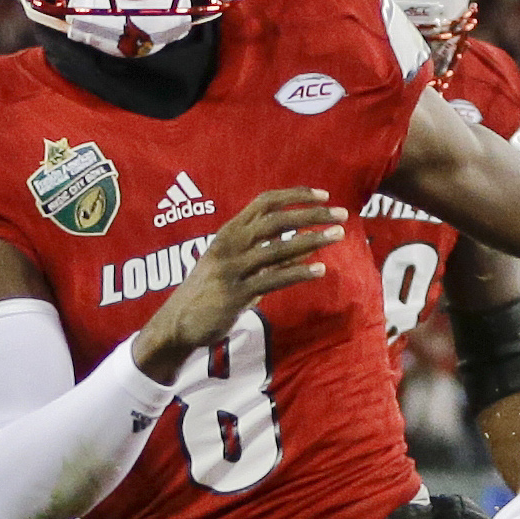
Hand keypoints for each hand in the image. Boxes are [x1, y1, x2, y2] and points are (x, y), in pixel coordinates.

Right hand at [133, 188, 344, 384]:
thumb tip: (307, 240)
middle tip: (341, 214)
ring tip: (337, 236)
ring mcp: (231, 270)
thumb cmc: (210, 293)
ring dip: (311, 240)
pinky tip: (319, 270)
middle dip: (311, 214)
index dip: (295, 195)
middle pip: (276, 220)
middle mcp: (229, 246)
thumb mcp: (236, 266)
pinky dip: (298, 273)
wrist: (177, 324)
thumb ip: (268, 254)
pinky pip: (272, 280)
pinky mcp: (234, 295)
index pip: (265, 202)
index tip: (323, 195)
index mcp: (228, 233)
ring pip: (277, 248)